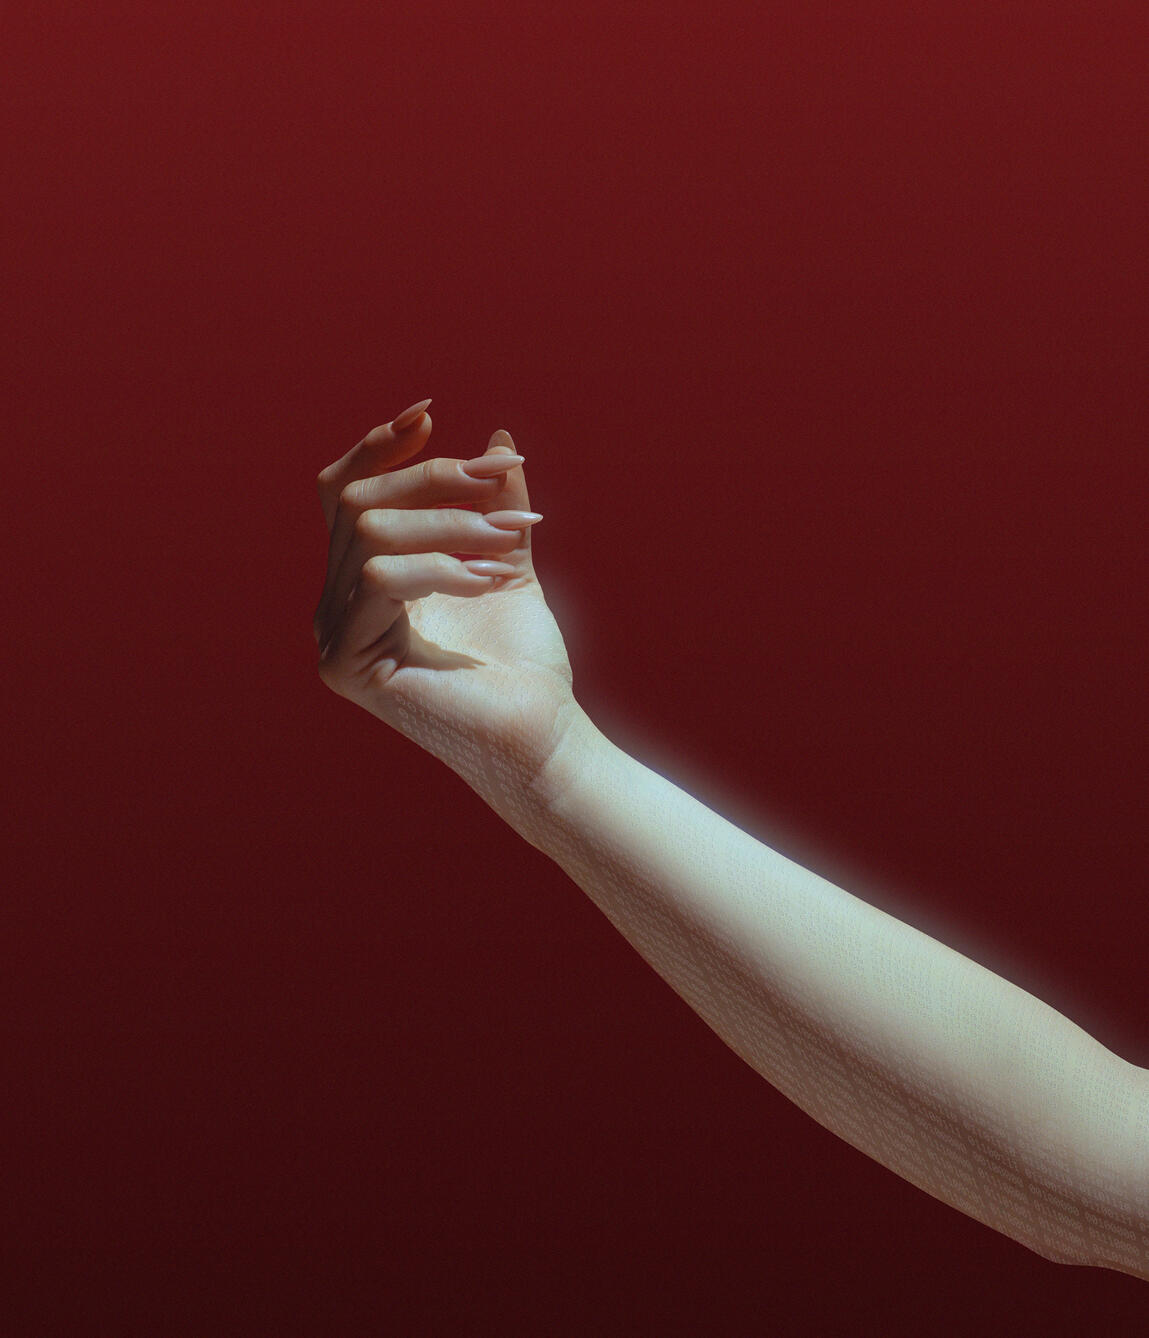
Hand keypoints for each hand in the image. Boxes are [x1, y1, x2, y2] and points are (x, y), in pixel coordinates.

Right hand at [313, 400, 581, 833]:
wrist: (542, 737)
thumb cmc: (525, 666)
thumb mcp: (508, 563)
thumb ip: (493, 506)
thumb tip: (500, 438)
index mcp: (364, 585)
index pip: (343, 496)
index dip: (376, 449)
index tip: (429, 414)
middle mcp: (336, 608)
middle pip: (356, 503)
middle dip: (431, 477)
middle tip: (500, 476)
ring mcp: (333, 638)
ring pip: (368, 533)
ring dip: (449, 521)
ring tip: (511, 533)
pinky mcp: (346, 663)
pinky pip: (379, 580)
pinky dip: (441, 567)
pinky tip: (491, 581)